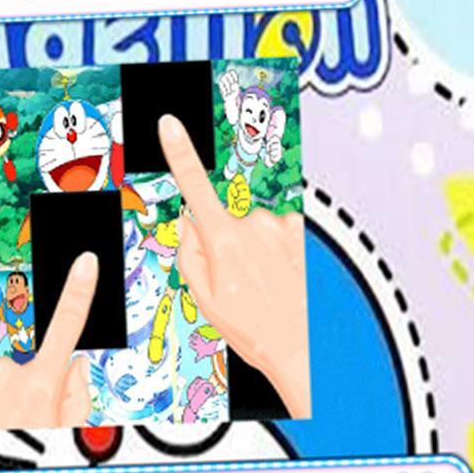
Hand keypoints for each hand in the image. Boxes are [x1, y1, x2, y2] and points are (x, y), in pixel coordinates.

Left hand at [0, 252, 97, 428]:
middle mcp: (8, 374)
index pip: (66, 325)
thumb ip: (77, 396)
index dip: (78, 291)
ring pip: (1, 370)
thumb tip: (72, 365)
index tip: (84, 262)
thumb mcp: (68, 439)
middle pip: (31, 360)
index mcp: (43, 386)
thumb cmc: (26, 466)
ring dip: (2, 391)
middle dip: (33, 381)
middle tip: (25, 422)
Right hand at [156, 113, 308, 412]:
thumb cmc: (254, 330)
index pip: (194, 187)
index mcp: (224, 241)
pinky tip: (283, 278)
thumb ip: (190, 254)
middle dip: (226, 245)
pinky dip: (278, 251)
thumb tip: (190, 226)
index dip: (180, 152)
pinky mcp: (303, 235)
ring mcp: (282, 229)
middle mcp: (254, 226)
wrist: (304, 348)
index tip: (170, 124)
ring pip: (254, 230)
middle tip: (239, 287)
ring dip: (256, 253)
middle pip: (226, 222)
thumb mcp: (204, 299)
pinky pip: (279, 234)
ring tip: (266, 290)